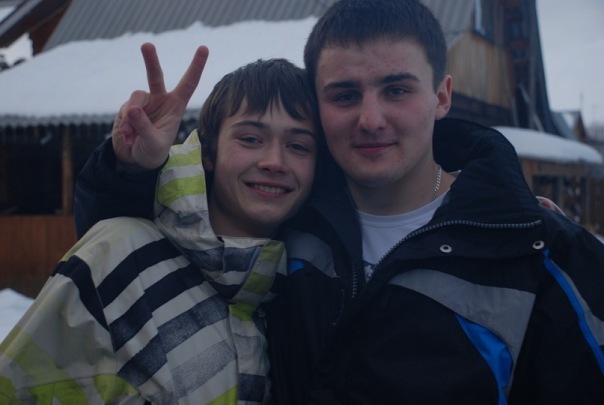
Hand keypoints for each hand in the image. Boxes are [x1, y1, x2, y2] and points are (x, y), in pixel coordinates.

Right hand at [112, 43, 208, 169]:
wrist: (135, 159)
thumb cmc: (152, 152)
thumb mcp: (153, 144)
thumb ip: (144, 127)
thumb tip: (133, 109)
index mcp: (175, 106)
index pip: (188, 84)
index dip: (196, 66)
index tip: (204, 48)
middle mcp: (160, 100)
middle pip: (155, 76)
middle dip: (150, 60)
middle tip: (147, 46)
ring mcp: (143, 102)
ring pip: (136, 96)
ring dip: (132, 114)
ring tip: (131, 133)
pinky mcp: (128, 107)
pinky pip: (125, 109)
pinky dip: (124, 122)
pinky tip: (127, 135)